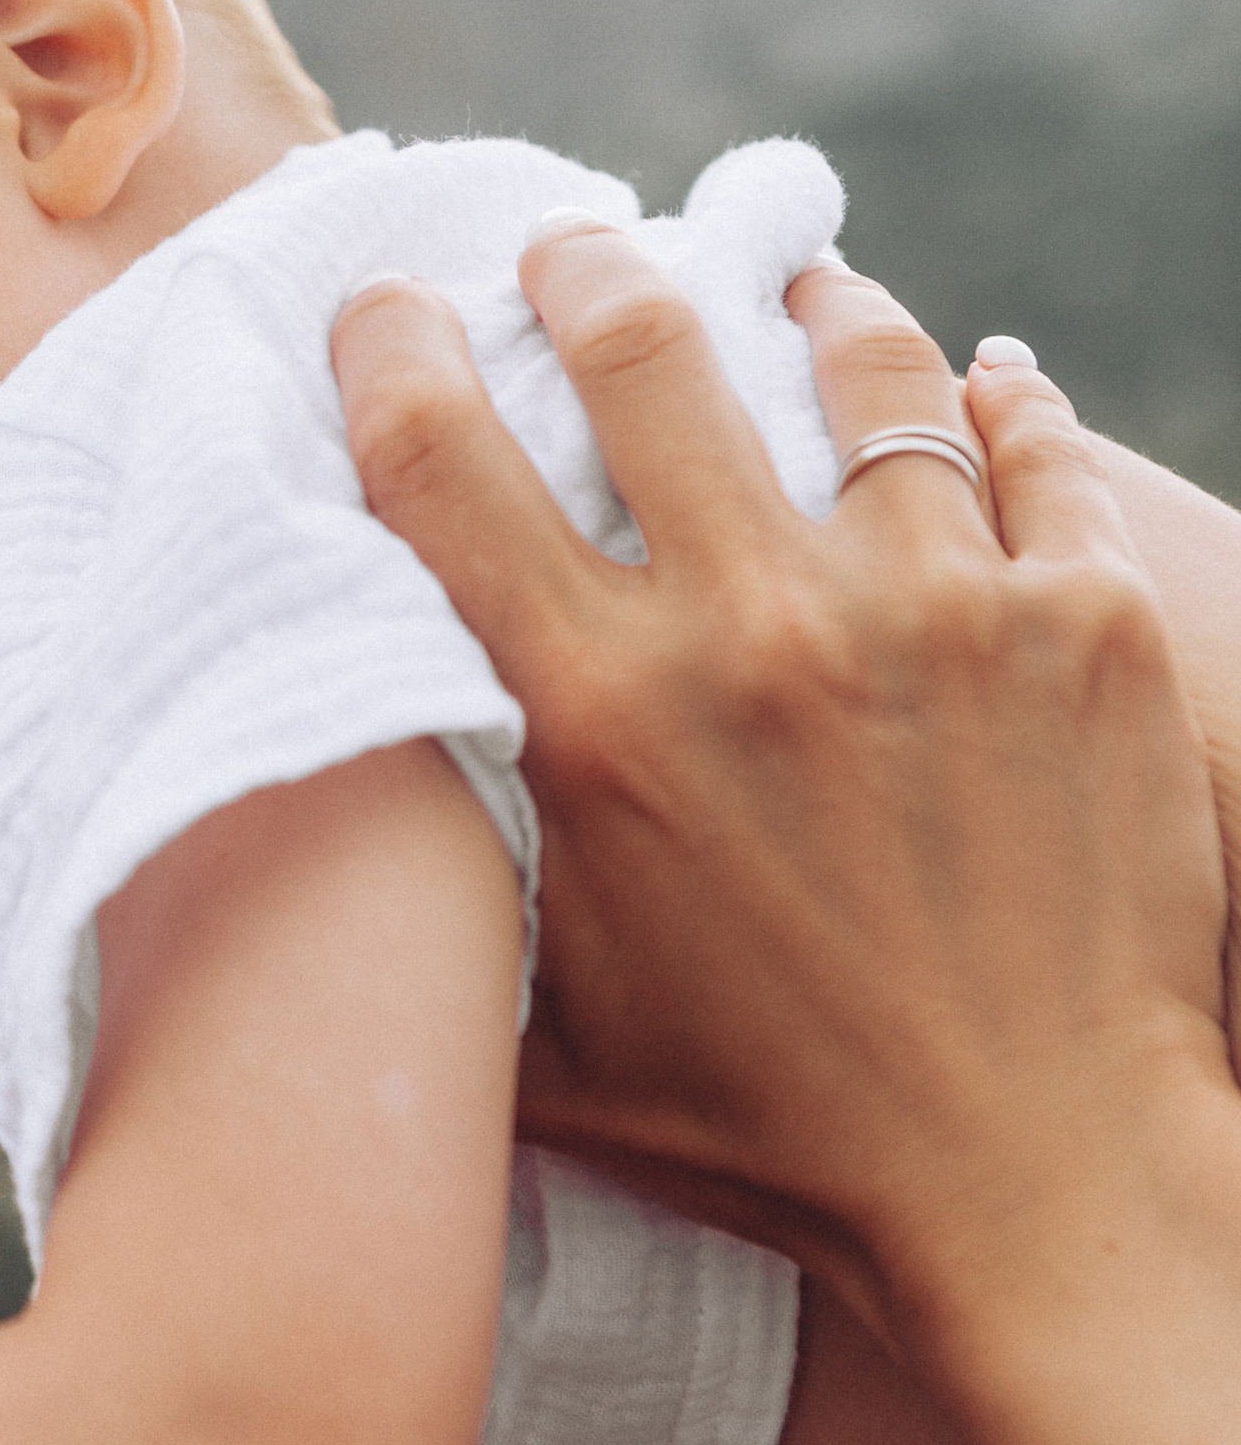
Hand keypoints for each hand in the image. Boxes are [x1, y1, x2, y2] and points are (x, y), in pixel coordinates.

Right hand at [331, 231, 1230, 1358]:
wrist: (1043, 1190)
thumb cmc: (775, 1139)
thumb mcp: (552, 1034)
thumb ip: (448, 897)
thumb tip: (354, 804)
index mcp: (599, 718)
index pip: (441, 458)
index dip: (388, 348)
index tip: (382, 303)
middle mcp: (757, 629)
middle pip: (644, 354)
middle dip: (587, 273)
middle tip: (576, 254)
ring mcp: (938, 610)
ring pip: (864, 368)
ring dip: (812, 311)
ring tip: (798, 296)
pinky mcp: (1090, 625)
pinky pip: (1035, 450)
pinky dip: (1001, 404)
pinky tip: (983, 385)